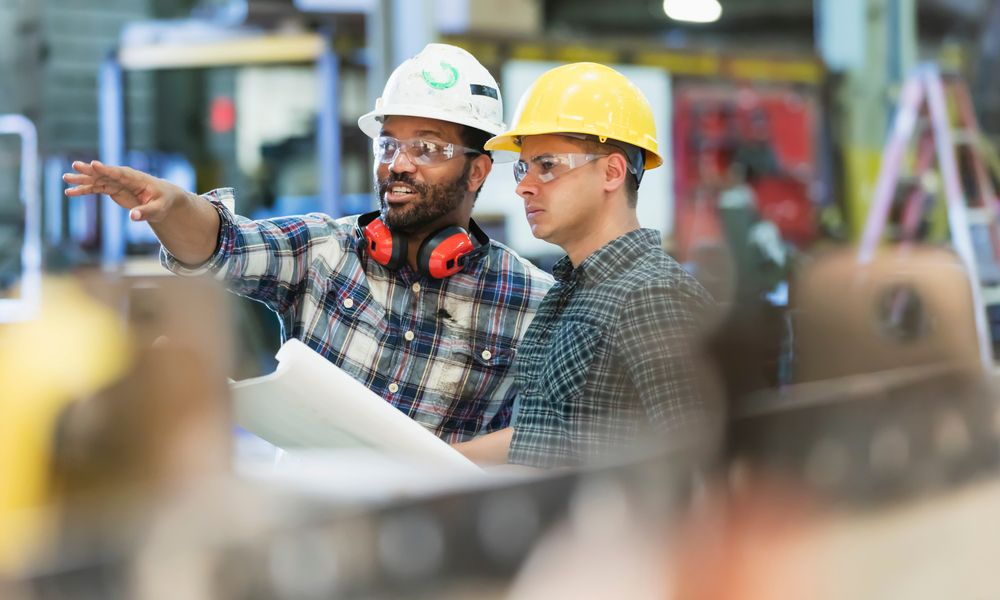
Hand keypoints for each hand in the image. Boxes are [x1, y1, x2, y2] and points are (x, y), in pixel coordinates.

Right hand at [63, 160, 188, 222]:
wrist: (162, 198)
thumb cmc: (162, 202)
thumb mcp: (158, 209)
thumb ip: (145, 212)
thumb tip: (133, 217)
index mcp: (136, 178)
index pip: (120, 173)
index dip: (107, 169)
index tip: (94, 164)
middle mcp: (124, 178)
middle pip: (105, 173)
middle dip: (90, 170)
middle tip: (75, 165)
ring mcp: (116, 182)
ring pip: (96, 180)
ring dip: (82, 179)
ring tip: (65, 178)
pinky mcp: (112, 189)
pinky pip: (95, 188)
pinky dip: (83, 190)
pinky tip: (70, 193)